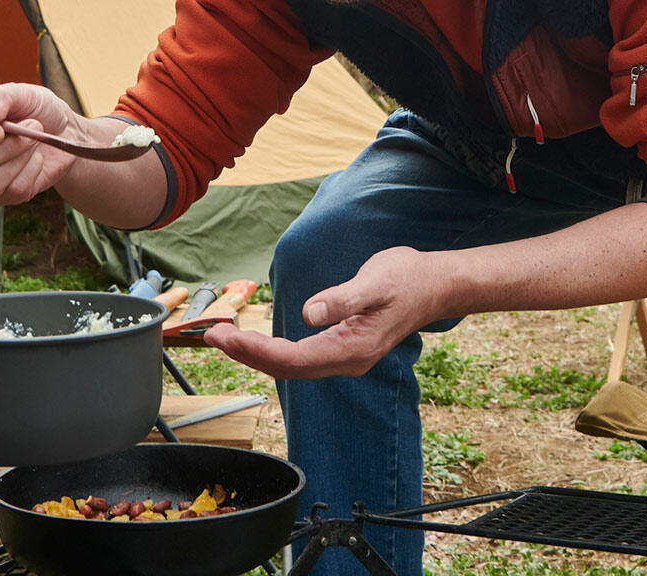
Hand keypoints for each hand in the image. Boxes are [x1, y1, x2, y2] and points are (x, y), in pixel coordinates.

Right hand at [0, 84, 80, 204]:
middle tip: (32, 125)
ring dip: (18, 159)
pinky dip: (31, 171)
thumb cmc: (33, 108)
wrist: (62, 130)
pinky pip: (13, 192)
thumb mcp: (18, 92)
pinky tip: (35, 157)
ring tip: (34, 139)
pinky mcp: (2, 197)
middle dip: (5, 148)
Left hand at [205, 247, 445, 379]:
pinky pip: (301, 358)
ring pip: (292, 365)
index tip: (225, 336)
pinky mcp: (343, 348)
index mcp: (352, 348)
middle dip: (246, 354)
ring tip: (224, 338)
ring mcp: (345, 357)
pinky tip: (256, 341)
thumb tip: (309, 312)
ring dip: (255, 353)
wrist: (435, 285)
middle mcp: (346, 360)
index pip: (293, 358)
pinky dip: (273, 350)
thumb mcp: (376, 281)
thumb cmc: (408, 278)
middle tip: (211, 335)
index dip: (256, 350)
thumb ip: (343, 299)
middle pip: (287, 367)